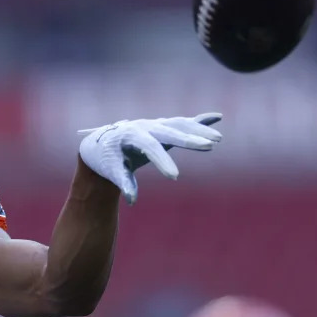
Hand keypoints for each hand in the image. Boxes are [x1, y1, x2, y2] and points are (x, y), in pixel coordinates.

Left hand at [78, 113, 222, 204]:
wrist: (100, 143)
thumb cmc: (105, 158)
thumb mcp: (110, 170)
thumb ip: (122, 182)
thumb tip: (132, 200)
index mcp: (130, 135)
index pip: (149, 146)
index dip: (162, 160)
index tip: (174, 176)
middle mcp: (144, 126)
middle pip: (169, 131)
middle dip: (189, 138)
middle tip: (208, 146)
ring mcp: (154, 124)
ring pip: (180, 125)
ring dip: (198, 130)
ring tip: (217, 139)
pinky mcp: (162, 127)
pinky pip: (183, 122)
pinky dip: (199, 120)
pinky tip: (217, 117)